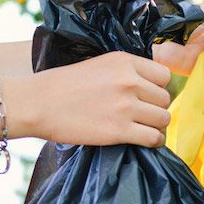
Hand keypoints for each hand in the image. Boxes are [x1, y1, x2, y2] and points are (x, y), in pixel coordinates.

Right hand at [16, 52, 171, 147]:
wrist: (38, 104)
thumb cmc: (64, 85)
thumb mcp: (100, 64)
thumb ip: (126, 71)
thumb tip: (151, 86)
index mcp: (125, 61)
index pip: (164, 75)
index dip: (158, 88)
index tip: (148, 96)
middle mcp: (129, 81)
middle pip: (165, 98)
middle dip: (156, 108)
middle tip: (142, 115)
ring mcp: (125, 106)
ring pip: (163, 119)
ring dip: (156, 126)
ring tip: (143, 128)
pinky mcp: (119, 130)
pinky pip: (154, 138)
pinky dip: (153, 141)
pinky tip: (144, 140)